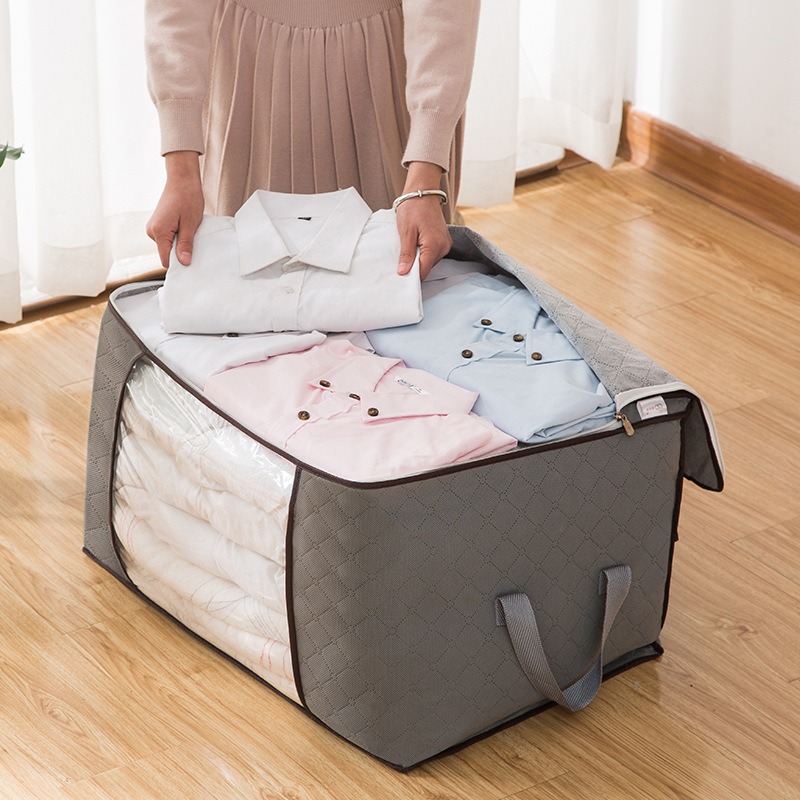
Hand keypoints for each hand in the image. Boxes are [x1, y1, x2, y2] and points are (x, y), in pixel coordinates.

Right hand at [146, 151, 204, 267]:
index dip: (179, 263)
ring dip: (179, 242)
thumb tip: (184, 262)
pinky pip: (167, 238)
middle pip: (167, 254)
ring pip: (167, 246)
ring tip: (188, 228)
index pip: (166, 260)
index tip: (191, 260)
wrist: (182, 179)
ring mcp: (153, 227)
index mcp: (158, 232)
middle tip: (192, 238)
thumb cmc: (188, 198)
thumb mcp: (190, 224)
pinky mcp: (157, 224)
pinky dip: (176, 236)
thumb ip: (186, 245)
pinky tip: (183, 226)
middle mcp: (151, 231)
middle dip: (180, 251)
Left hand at [396, 162, 451, 280]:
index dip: (411, 277)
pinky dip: (423, 253)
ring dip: (419, 259)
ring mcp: (445, 244)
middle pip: (426, 268)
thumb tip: (404, 272)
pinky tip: (416, 244)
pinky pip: (432, 254)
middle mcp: (443, 247)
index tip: (400, 277)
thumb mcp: (405, 232)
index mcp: (434, 246)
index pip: (423, 272)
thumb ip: (406, 254)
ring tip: (409, 246)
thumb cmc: (413, 208)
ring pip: (429, 262)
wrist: (423, 192)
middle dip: (414, 266)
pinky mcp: (444, 241)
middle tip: (402, 257)